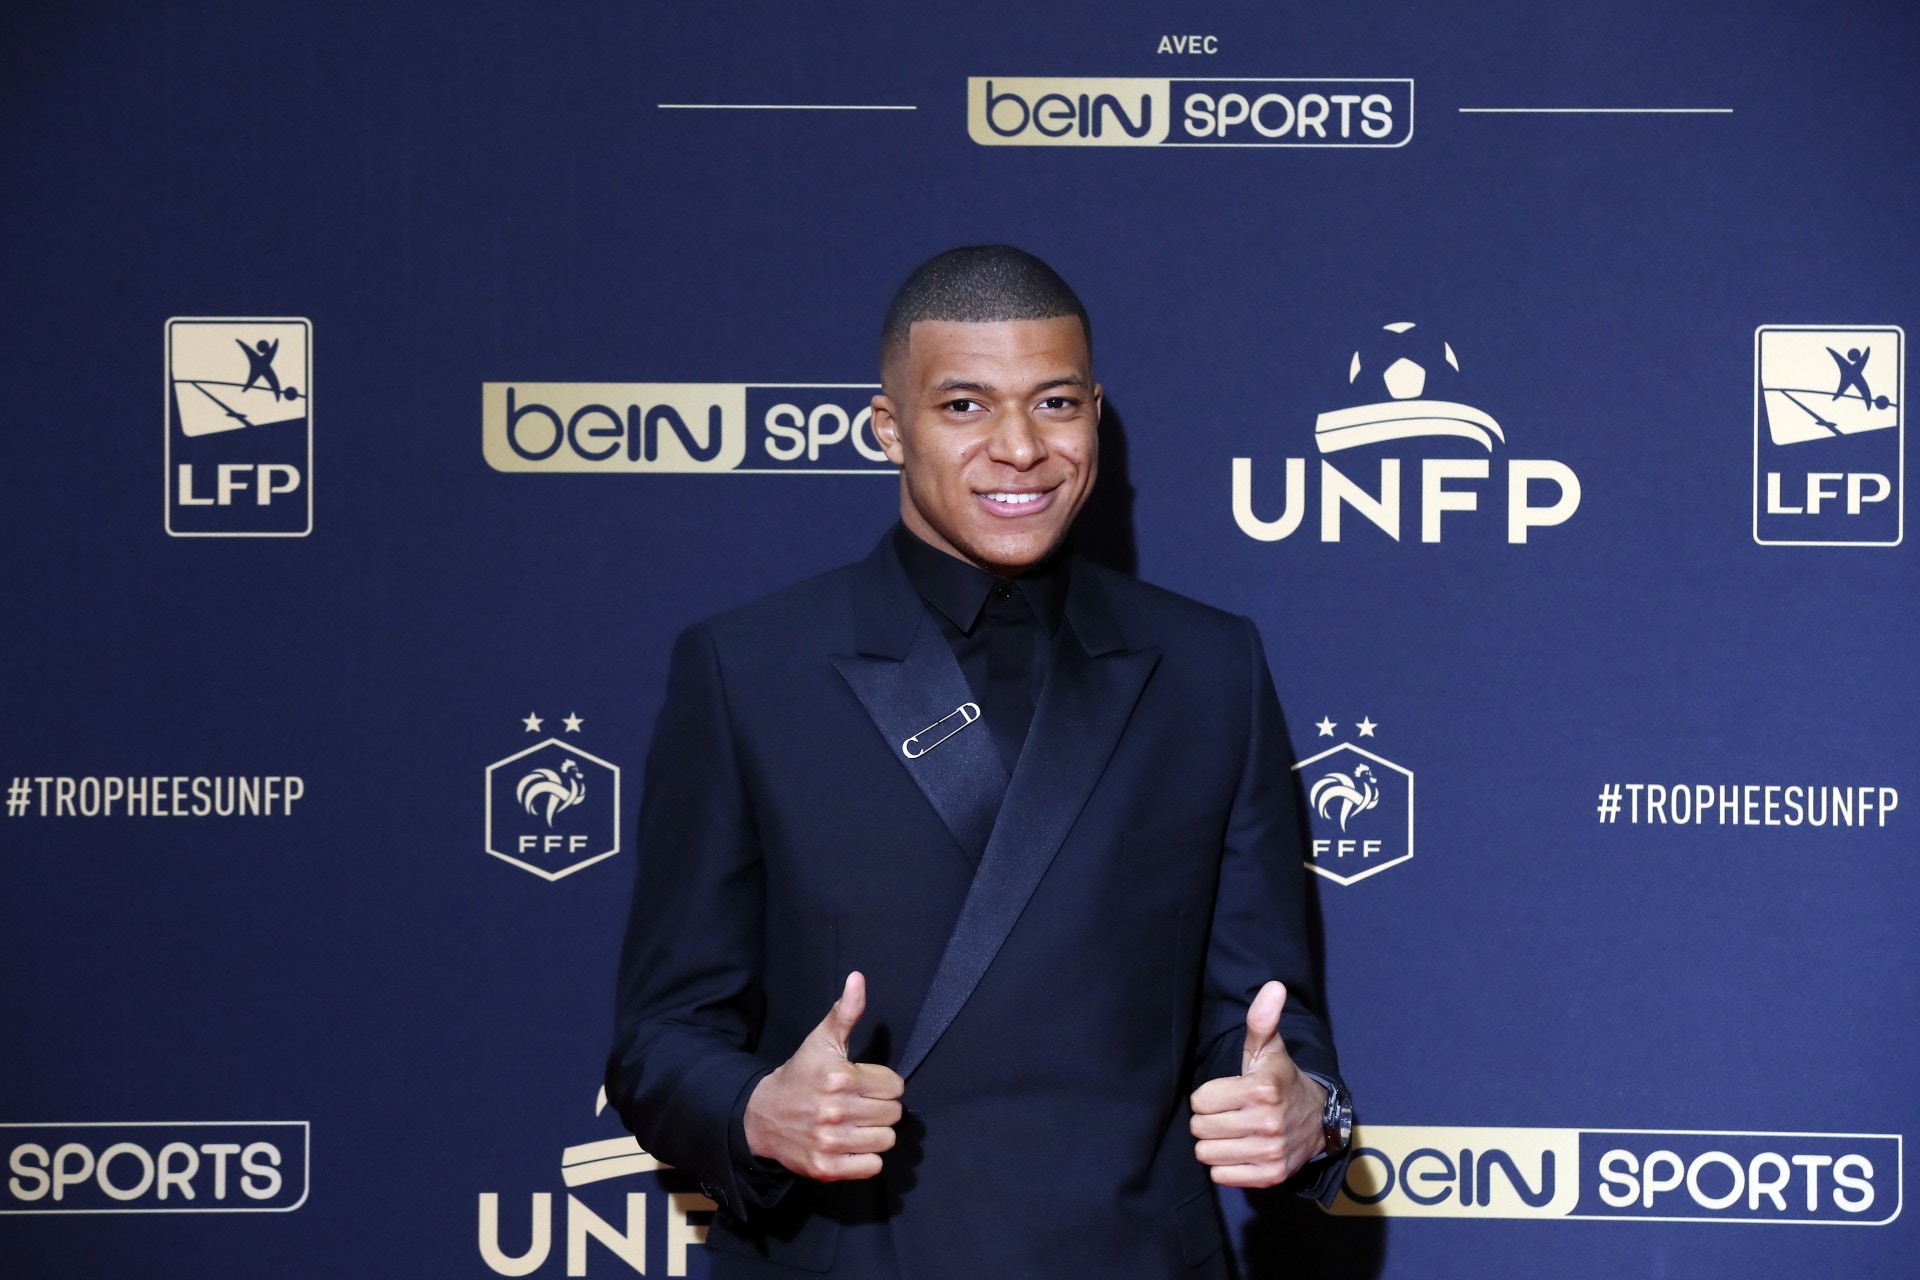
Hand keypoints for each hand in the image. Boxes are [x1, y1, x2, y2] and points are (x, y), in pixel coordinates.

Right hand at [743, 971, 903, 1180]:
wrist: (763, 1116)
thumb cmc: (801, 1075)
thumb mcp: (821, 1040)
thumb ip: (846, 1011)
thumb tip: (858, 978)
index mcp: (839, 1077)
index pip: (895, 1086)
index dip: (883, 1084)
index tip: (865, 1083)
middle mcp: (836, 1111)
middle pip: (893, 1114)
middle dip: (881, 1108)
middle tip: (860, 1104)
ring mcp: (830, 1142)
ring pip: (886, 1141)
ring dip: (875, 1133)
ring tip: (856, 1124)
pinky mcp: (826, 1168)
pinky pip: (872, 1167)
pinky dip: (866, 1158)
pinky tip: (851, 1145)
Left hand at [1188, 981, 1328, 1187]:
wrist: (1318, 1119)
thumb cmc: (1281, 1080)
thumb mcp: (1269, 1049)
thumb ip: (1261, 1019)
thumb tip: (1273, 986)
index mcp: (1261, 1089)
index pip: (1199, 1101)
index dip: (1207, 1096)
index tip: (1225, 1093)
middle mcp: (1266, 1123)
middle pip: (1199, 1129)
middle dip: (1207, 1120)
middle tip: (1227, 1113)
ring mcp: (1270, 1152)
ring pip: (1207, 1154)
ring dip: (1214, 1144)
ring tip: (1232, 1131)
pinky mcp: (1271, 1176)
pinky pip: (1221, 1176)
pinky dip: (1225, 1166)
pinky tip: (1240, 1150)